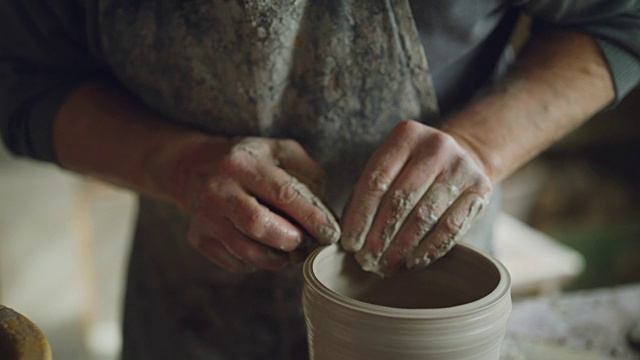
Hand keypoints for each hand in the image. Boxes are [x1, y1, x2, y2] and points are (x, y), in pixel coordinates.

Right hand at [171, 136, 339, 272]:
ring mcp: (204, 215)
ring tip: (290, 251)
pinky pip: (235, 262)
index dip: (311, 217)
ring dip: (277, 258)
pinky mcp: (198, 237)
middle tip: (306, 243)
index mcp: (244, 163)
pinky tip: (265, 249)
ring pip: (247, 252)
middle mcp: (219, 189)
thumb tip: (326, 214)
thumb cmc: (251, 162)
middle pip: (259, 226)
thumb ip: (308, 176)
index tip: (331, 233)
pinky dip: (257, 263)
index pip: (283, 193)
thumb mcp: (281, 152)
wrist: (195, 166)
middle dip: (291, 240)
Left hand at [340, 120, 491, 275]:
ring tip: (386, 266)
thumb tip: (348, 239)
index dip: (360, 216)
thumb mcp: (388, 168)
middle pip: (400, 199)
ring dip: (402, 247)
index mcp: (405, 135)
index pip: (376, 180)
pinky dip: (429, 249)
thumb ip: (366, 195)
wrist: (463, 156)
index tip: (350, 244)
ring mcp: (462, 166)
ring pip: (425, 215)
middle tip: (366, 261)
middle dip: (380, 235)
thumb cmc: (411, 170)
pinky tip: (412, 262)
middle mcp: (436, 146)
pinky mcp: (481, 189)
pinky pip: (451, 227)